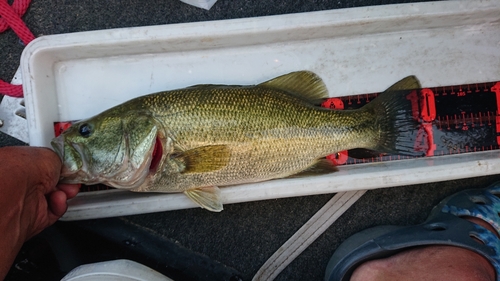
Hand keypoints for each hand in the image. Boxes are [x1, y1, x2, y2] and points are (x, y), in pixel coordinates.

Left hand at [0, 146, 79, 278]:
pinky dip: (59, 205)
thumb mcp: (48, 154)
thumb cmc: (20, 171)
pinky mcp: (33, 218)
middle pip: (49, 182)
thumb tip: (65, 165)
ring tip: (65, 190)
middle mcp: (18, 183)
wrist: (15, 197)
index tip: (68, 166)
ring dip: (64, 192)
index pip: (39, 165)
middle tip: (70, 178)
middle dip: (63, 180)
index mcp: (15, 164)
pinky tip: (58, 199)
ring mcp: (25, 201)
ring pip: (52, 197)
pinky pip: (53, 212)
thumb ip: (59, 160)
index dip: (56, 165)